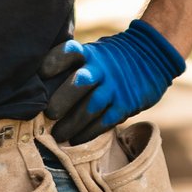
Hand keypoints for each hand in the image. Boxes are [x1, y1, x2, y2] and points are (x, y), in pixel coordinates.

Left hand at [40, 18, 185, 143]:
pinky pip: (106, 121)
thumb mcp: (94, 52)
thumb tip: (39, 84)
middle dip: (63, 99)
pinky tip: (76, 140)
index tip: (41, 73)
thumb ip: (73, 65)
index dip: (54, 61)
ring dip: (73, 123)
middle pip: (81, 81)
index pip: (70, 51)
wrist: (152, 56)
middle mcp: (101, 68)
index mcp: (90, 53)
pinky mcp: (126, 104)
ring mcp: (115, 87)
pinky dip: (90, 132)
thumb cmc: (111, 58)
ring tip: (59, 135)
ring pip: (93, 106)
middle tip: (49, 114)